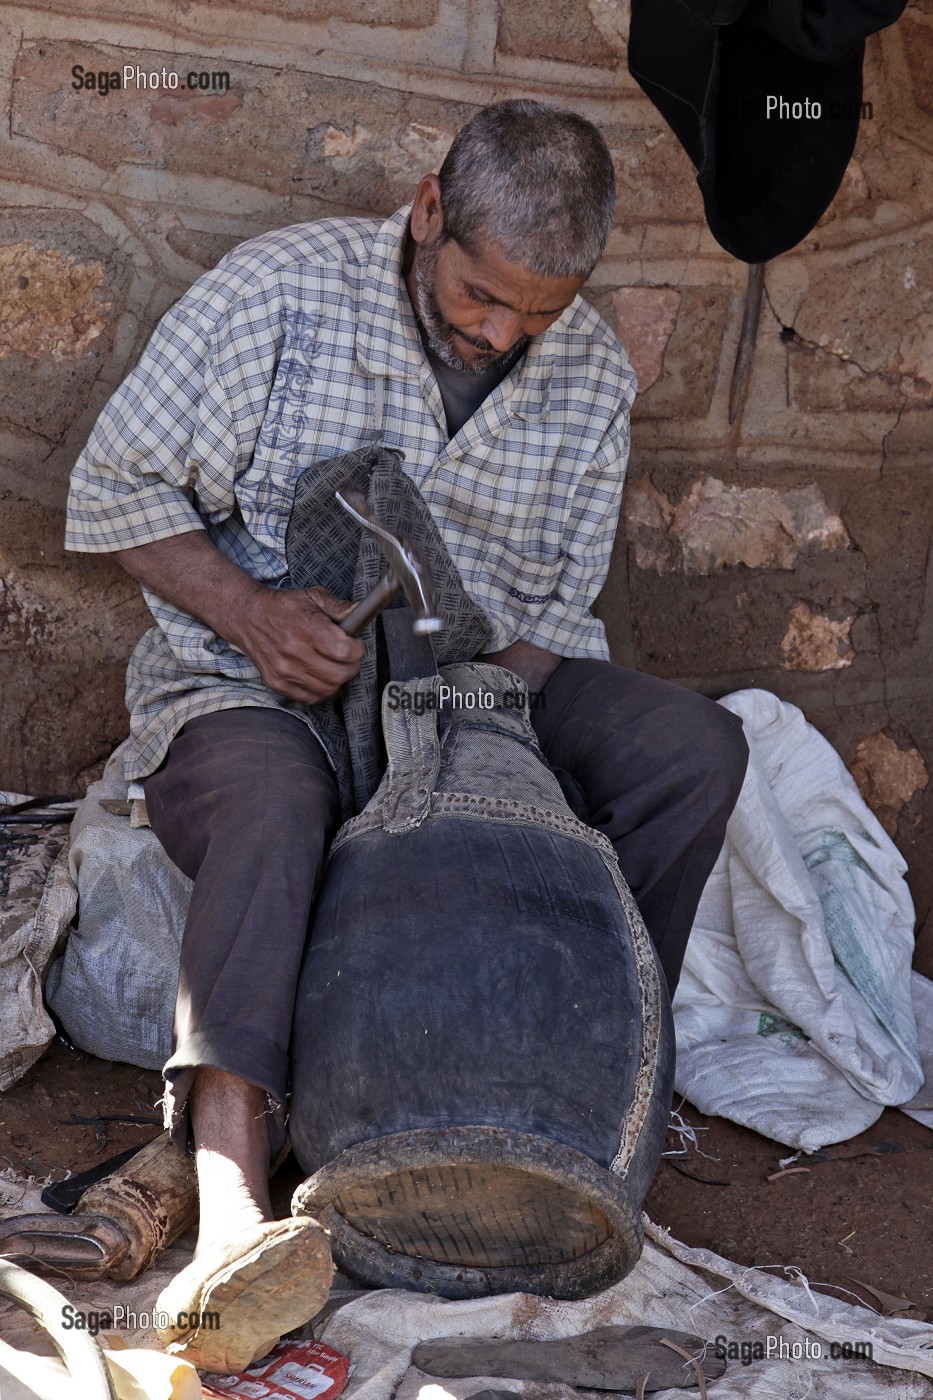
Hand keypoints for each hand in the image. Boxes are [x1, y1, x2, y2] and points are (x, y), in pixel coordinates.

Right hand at [236, 584, 363, 703]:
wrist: (249, 618)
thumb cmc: (284, 607)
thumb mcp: (314, 597)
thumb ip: (339, 607)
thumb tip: (360, 614)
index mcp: (306, 628)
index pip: (344, 651)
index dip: (356, 649)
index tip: (354, 644)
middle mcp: (294, 652)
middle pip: (339, 674)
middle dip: (351, 667)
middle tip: (348, 658)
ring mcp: (285, 671)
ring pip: (327, 689)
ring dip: (338, 680)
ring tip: (335, 666)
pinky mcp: (278, 683)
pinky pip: (310, 697)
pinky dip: (321, 690)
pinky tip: (321, 677)